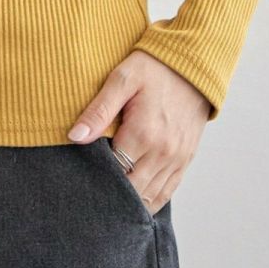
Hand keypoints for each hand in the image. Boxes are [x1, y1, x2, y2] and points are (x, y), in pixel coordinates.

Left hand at [67, 49, 211, 213]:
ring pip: (150, 197)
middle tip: (90, 196)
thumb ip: (98, 110)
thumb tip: (75, 137)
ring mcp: (177, 158)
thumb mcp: (121, 79)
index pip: (113, 171)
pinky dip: (151, 200)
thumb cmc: (154, 68)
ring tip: (109, 203)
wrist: (193, 64)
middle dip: (111, 195)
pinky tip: (135, 201)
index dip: (95, 177)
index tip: (81, 177)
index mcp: (143, 133)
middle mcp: (163, 152)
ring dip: (130, 202)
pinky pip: (167, 191)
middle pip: (131, 190)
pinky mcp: (186, 159)